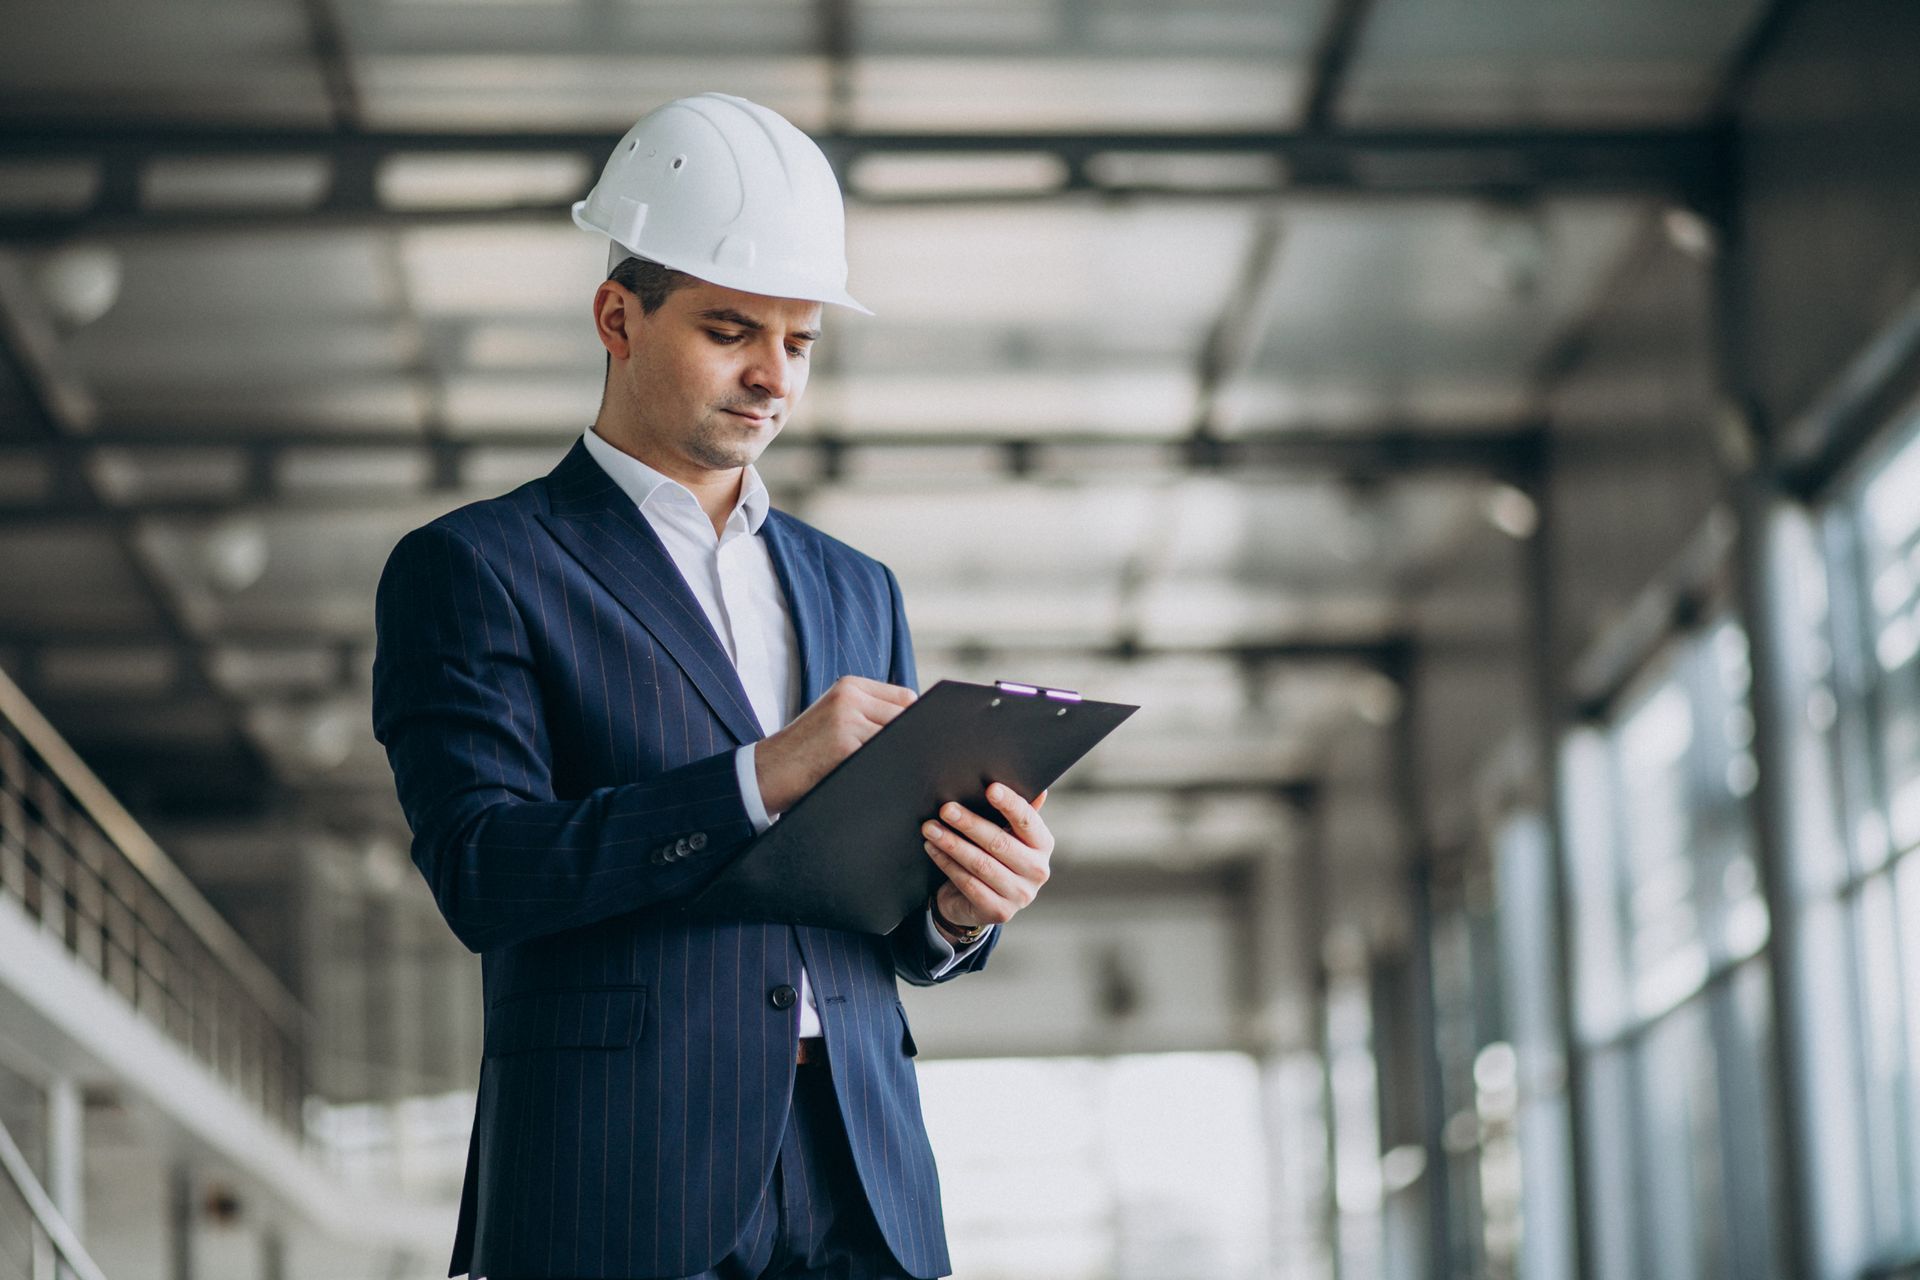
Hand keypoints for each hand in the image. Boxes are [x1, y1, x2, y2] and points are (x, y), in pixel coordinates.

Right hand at [755, 676, 916, 814]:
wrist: (768, 770)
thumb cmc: (806, 749)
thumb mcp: (834, 715)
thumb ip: (869, 711)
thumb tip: (919, 723)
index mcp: (849, 686)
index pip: (904, 697)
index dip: (913, 720)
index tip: (911, 738)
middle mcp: (849, 697)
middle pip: (905, 716)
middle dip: (909, 738)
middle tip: (904, 758)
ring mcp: (847, 720)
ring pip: (897, 737)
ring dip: (899, 755)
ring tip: (885, 767)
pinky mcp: (845, 745)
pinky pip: (883, 756)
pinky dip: (886, 768)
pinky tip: (876, 777)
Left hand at [924, 784, 1051, 932]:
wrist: (981, 901)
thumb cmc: (995, 856)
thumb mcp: (1008, 833)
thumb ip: (1019, 813)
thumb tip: (1039, 790)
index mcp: (1043, 845)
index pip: (1027, 820)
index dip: (1010, 803)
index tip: (990, 789)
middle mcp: (1037, 871)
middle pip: (1000, 842)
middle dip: (969, 823)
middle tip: (946, 809)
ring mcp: (1020, 894)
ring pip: (981, 864)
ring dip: (952, 844)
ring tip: (930, 828)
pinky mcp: (999, 911)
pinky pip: (968, 883)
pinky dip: (947, 864)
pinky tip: (933, 849)